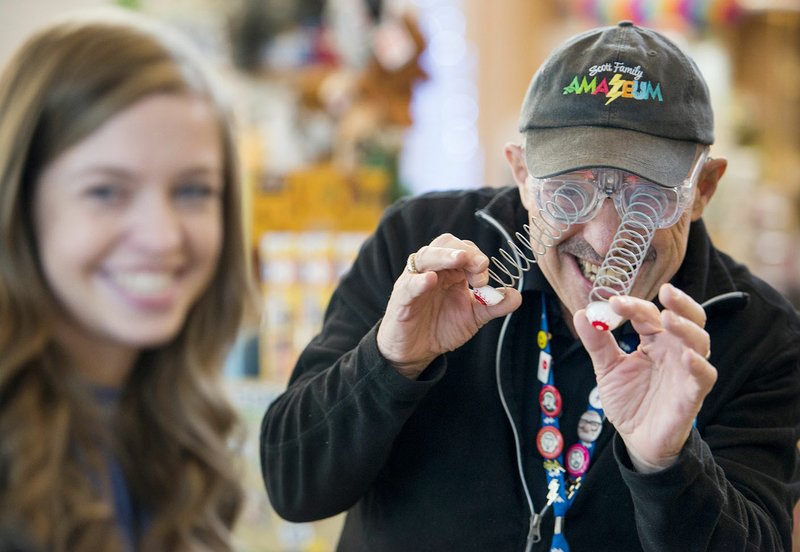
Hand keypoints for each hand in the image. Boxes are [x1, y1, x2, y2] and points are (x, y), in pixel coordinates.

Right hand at [377, 234, 520, 378]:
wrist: (417, 352)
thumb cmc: (441, 327)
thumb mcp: (473, 317)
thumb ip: (494, 305)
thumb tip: (516, 295)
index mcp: (451, 271)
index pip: (464, 250)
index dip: (478, 258)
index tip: (485, 278)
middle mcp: (432, 270)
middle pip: (444, 243)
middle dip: (464, 250)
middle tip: (480, 265)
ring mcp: (415, 281)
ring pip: (425, 256)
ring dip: (444, 256)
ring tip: (460, 259)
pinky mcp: (402, 298)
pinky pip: (409, 285)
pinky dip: (419, 280)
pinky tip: (430, 280)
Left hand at [573, 283, 716, 472]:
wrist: (637, 439)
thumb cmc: (629, 400)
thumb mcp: (607, 369)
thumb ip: (597, 343)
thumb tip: (582, 313)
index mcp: (654, 340)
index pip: (649, 315)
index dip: (634, 306)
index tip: (614, 302)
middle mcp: (674, 350)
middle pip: (687, 318)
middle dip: (680, 302)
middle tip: (665, 290)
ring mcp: (686, 371)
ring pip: (699, 341)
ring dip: (686, 327)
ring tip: (668, 318)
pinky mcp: (693, 395)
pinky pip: (704, 376)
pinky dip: (698, 365)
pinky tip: (687, 357)